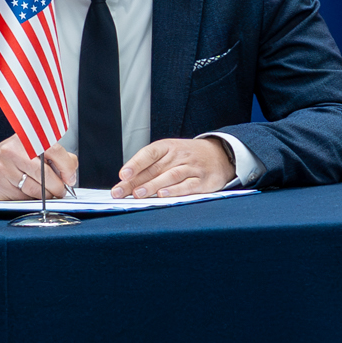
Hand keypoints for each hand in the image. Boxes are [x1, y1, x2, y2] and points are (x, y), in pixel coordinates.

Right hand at [0, 139, 76, 200]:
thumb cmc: (13, 160)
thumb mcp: (34, 151)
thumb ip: (55, 157)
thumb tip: (71, 173)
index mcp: (28, 137)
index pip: (55, 150)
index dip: (66, 167)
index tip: (69, 177)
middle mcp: (15, 149)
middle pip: (46, 174)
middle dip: (58, 186)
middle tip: (60, 190)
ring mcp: (6, 165)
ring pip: (37, 188)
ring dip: (46, 195)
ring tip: (46, 192)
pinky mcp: (1, 182)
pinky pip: (25, 195)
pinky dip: (32, 197)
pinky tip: (29, 192)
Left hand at [115, 137, 237, 199]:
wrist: (221, 154)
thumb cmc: (188, 156)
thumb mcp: (170, 154)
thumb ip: (150, 167)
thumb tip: (126, 182)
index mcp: (168, 147)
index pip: (149, 153)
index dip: (135, 164)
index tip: (123, 175)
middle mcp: (179, 156)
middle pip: (155, 169)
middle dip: (135, 182)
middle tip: (120, 192)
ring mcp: (191, 168)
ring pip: (170, 176)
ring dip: (153, 186)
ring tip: (138, 194)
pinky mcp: (202, 181)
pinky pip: (187, 185)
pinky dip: (175, 191)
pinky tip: (163, 195)